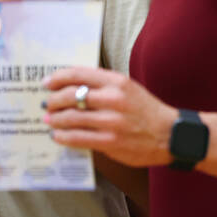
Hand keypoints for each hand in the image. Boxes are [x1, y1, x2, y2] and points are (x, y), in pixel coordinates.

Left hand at [43, 66, 176, 167]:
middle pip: (71, 96)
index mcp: (116, 81)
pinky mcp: (110, 142)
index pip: (78, 74)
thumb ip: (102, 84)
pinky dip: (64, 137)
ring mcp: (111, 122)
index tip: (47, 82)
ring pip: (72, 118)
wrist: (169, 134)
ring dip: (55, 119)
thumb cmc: (145, 109)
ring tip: (49, 120)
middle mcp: (113, 99)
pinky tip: (58, 136)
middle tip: (47, 104)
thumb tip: (71, 87)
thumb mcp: (127, 87)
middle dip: (53, 100)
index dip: (58, 77)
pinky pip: (79, 138)